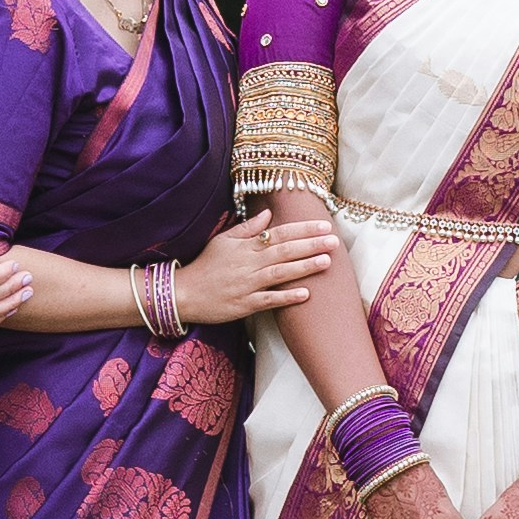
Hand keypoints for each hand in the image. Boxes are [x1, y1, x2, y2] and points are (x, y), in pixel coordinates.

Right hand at [175, 215, 333, 332]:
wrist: (184, 294)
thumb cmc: (205, 265)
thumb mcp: (223, 240)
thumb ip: (247, 228)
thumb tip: (269, 213)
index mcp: (245, 246)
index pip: (279, 233)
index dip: (302, 229)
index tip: (323, 225)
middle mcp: (249, 263)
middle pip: (284, 251)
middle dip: (311, 245)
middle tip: (334, 240)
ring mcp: (247, 285)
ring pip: (280, 273)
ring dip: (304, 267)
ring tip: (327, 262)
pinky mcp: (245, 305)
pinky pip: (269, 300)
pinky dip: (287, 296)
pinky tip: (306, 294)